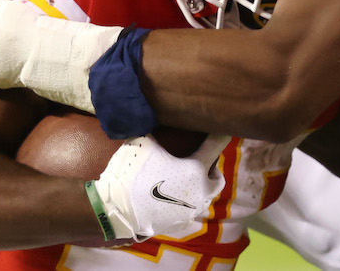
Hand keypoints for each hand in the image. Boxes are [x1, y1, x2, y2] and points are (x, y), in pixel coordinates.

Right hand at [87, 133, 230, 241]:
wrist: (118, 210)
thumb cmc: (133, 174)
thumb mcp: (142, 143)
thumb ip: (154, 130)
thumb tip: (151, 114)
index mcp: (195, 170)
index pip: (215, 147)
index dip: (219, 136)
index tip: (222, 130)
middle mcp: (200, 192)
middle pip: (217, 179)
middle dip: (211, 169)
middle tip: (199, 161)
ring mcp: (191, 211)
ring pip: (205, 197)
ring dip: (200, 187)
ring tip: (185, 179)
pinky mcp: (181, 224)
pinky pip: (191, 210)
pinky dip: (186, 201)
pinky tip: (172, 196)